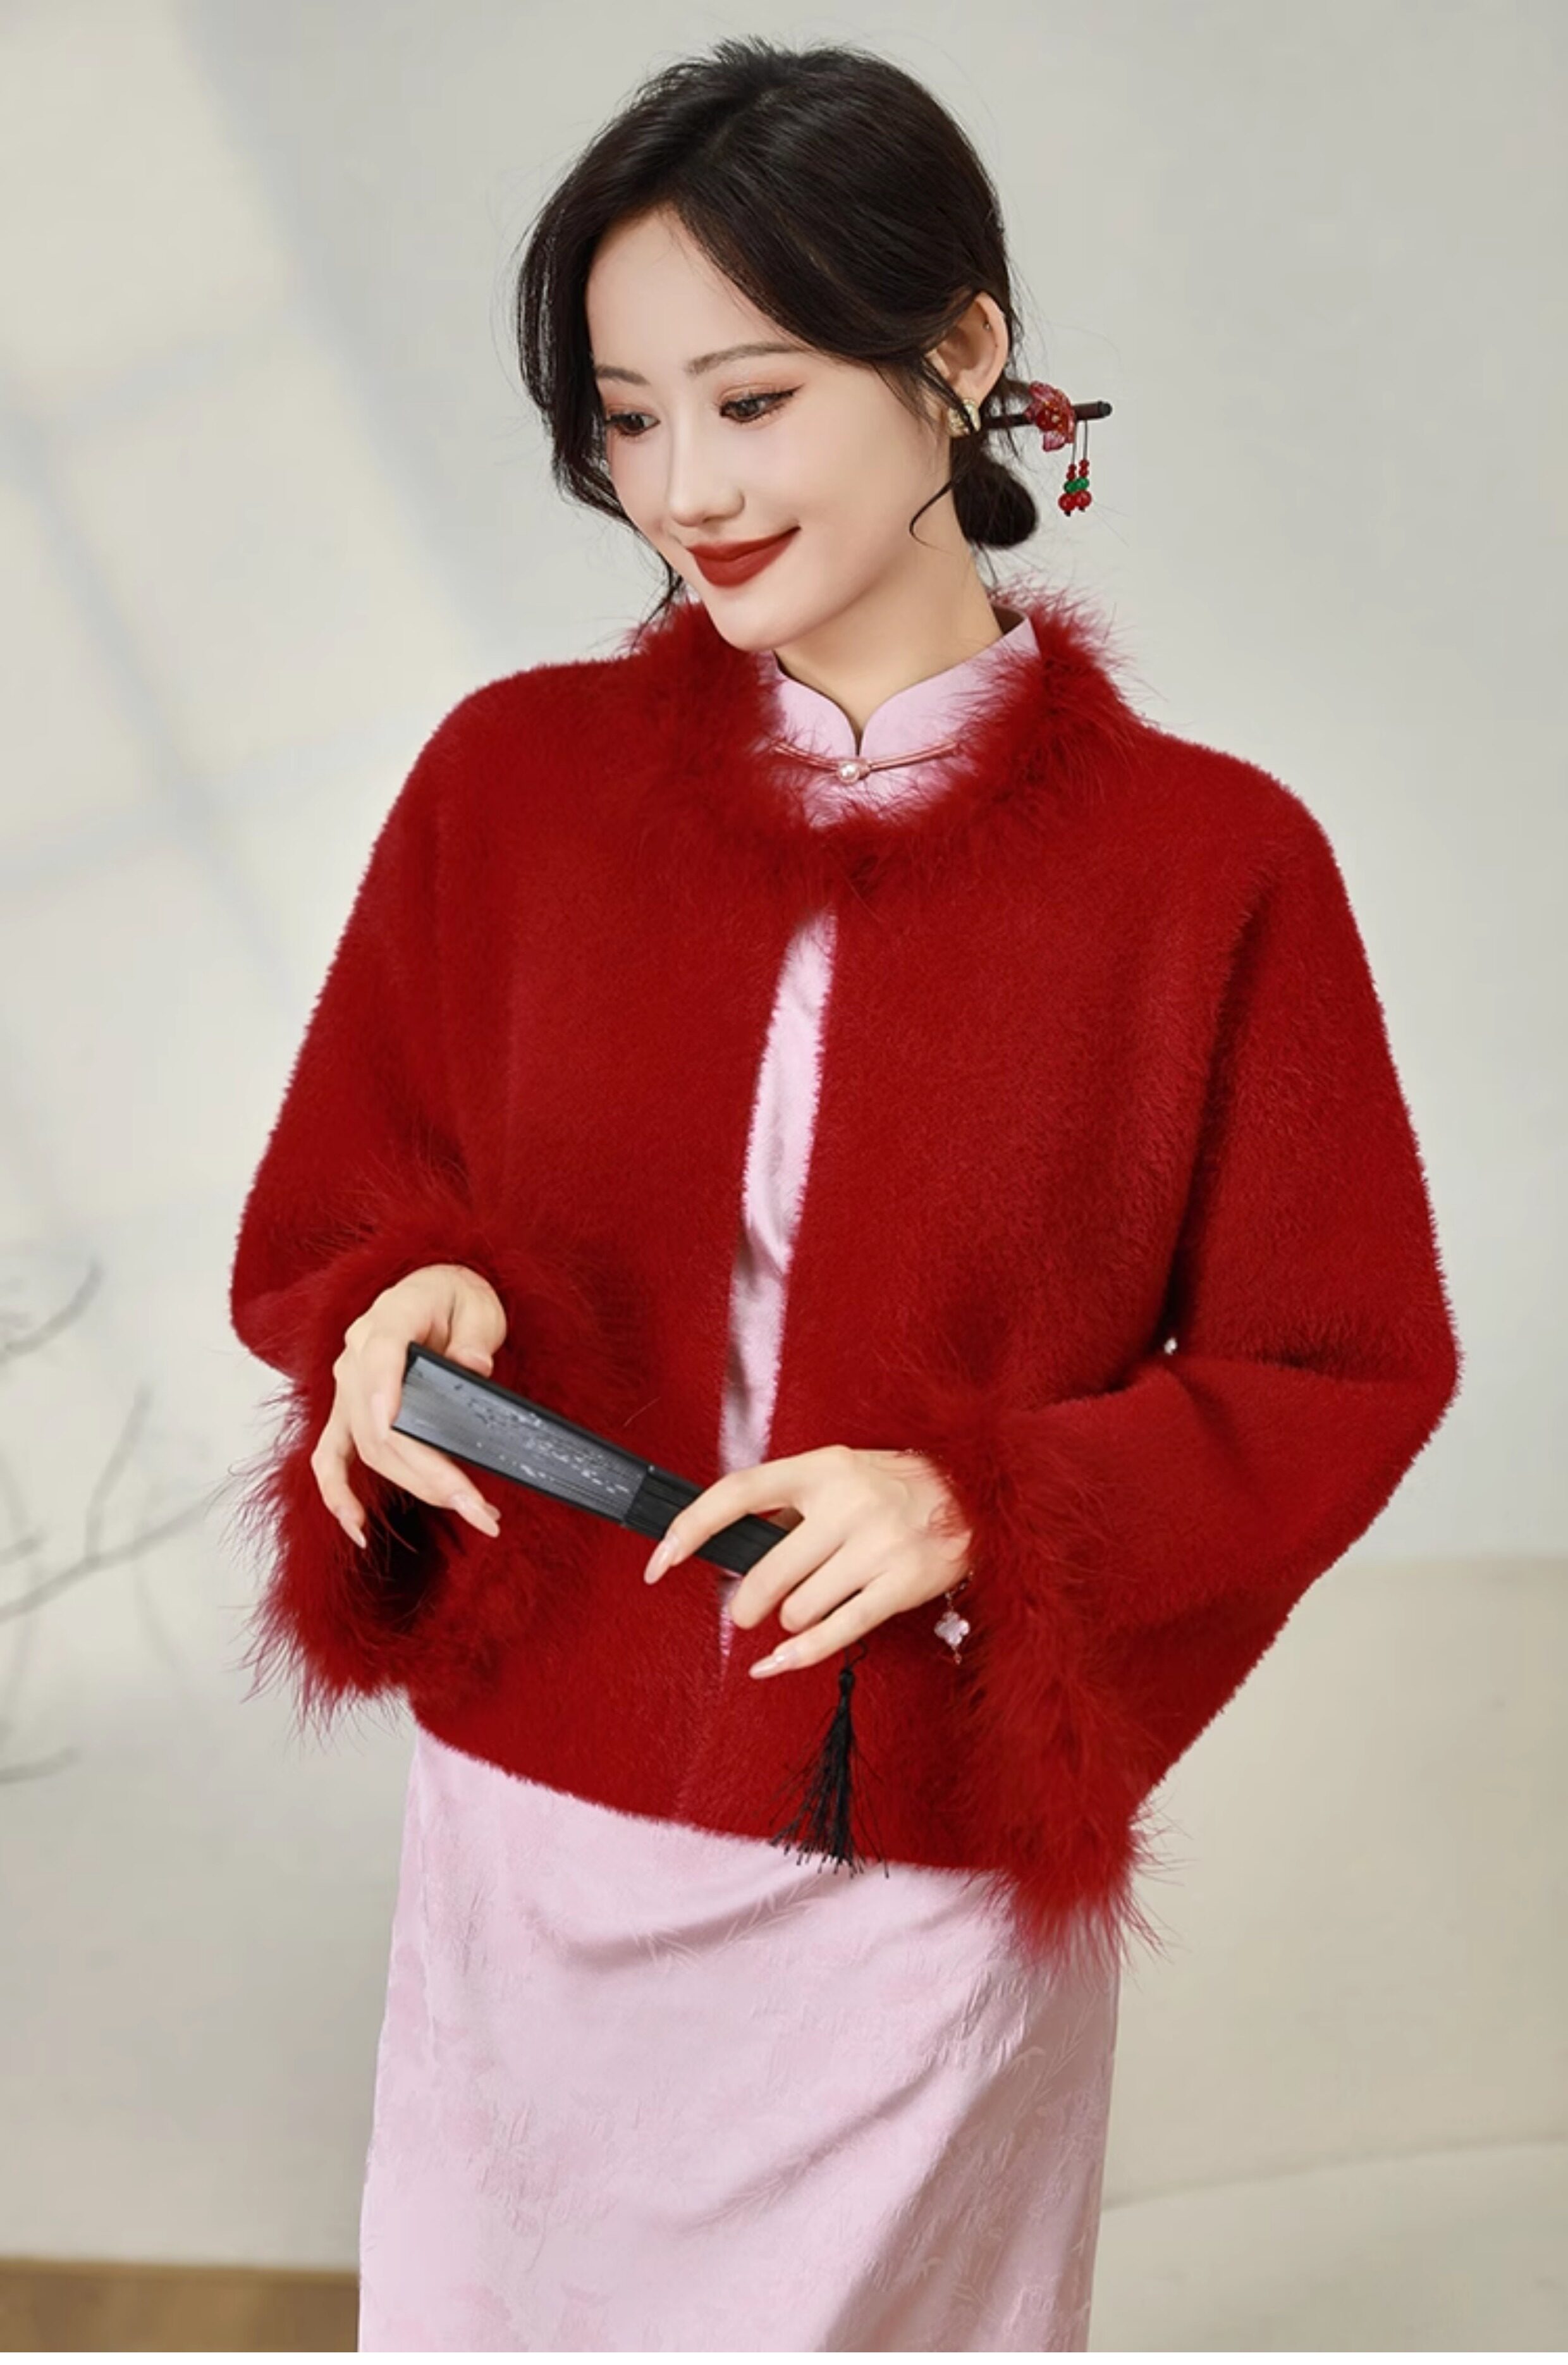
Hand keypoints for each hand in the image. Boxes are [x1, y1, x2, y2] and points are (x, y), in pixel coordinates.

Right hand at [310, 1263, 508, 1550]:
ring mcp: (348, 1387)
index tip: (392, 1424)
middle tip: (477, 1504)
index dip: (383, 1390)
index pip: (380, 1353)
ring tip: (469, 1510)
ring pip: (368, 1448)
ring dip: (415, 1486)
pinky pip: (330, 1457)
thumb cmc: (457, 1299)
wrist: (436, 1293)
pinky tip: (358, 1528)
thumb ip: (475, 1336)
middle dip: (429, 1471)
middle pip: (381, 1422)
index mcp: (391, 1316)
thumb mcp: (479, 1308)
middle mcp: (357, 1353)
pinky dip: (338, 1494)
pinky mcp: (347, 1413)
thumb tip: (473, 1365)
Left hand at [643, 1444, 971, 1676]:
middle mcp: (848, 1502)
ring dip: (792, 1617)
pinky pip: (836, 1632)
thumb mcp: (840, 1475)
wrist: (979, 1497)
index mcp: (822, 1468)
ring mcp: (877, 1545)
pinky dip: (797, 1655)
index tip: (660, 1560)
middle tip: (748, 1609)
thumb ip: (789, 1505)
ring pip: (799, 1607)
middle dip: (749, 1602)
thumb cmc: (896, 1488)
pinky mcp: (901, 1585)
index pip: (740, 1493)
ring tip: (813, 1602)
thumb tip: (727, 1544)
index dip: (693, 1528)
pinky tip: (775, 1662)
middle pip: (767, 1573)